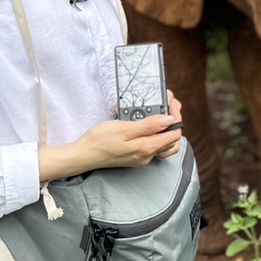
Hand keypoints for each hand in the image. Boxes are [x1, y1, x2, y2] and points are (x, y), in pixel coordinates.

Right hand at [37, 89, 182, 179]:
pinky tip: (148, 125)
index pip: (175, 134)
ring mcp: (142, 157)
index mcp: (147, 148)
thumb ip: (149, 125)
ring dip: (167, 128)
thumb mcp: (124, 128)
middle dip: (174, 120)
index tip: (170, 103)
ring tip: (160, 113)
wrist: (84, 154)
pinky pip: (153, 145)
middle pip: (172, 138)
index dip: (176, 117)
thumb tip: (170, 120)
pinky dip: (156, 134)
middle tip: (167, 104)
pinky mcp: (136, 156)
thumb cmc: (100, 141)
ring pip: (165, 143)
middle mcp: (148, 155)